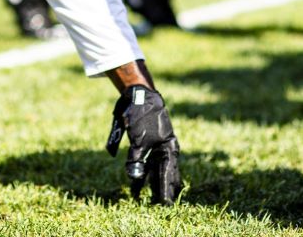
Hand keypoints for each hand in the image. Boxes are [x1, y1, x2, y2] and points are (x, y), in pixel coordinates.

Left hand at [106, 85, 181, 204]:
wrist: (139, 95)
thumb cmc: (142, 116)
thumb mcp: (139, 140)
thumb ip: (136, 159)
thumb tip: (133, 176)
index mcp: (169, 148)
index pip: (168, 174)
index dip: (166, 191)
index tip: (165, 205)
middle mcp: (166, 149)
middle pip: (165, 174)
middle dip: (161, 190)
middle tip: (161, 207)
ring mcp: (157, 147)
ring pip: (155, 171)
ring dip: (150, 184)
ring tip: (147, 199)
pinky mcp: (147, 145)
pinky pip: (147, 164)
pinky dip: (142, 174)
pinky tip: (137, 184)